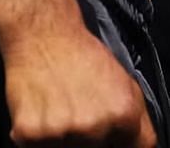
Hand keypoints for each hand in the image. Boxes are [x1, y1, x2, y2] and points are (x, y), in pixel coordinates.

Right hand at [0, 16, 155, 145]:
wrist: (43, 33)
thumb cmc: (82, 56)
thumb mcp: (127, 85)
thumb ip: (139, 125)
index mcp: (123, 116)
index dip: (114, 143)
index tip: (105, 135)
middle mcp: (93, 127)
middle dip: (87, 139)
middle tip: (77, 112)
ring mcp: (61, 132)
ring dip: (60, 138)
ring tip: (58, 109)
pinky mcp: (30, 132)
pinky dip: (36, 135)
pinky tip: (42, 110)